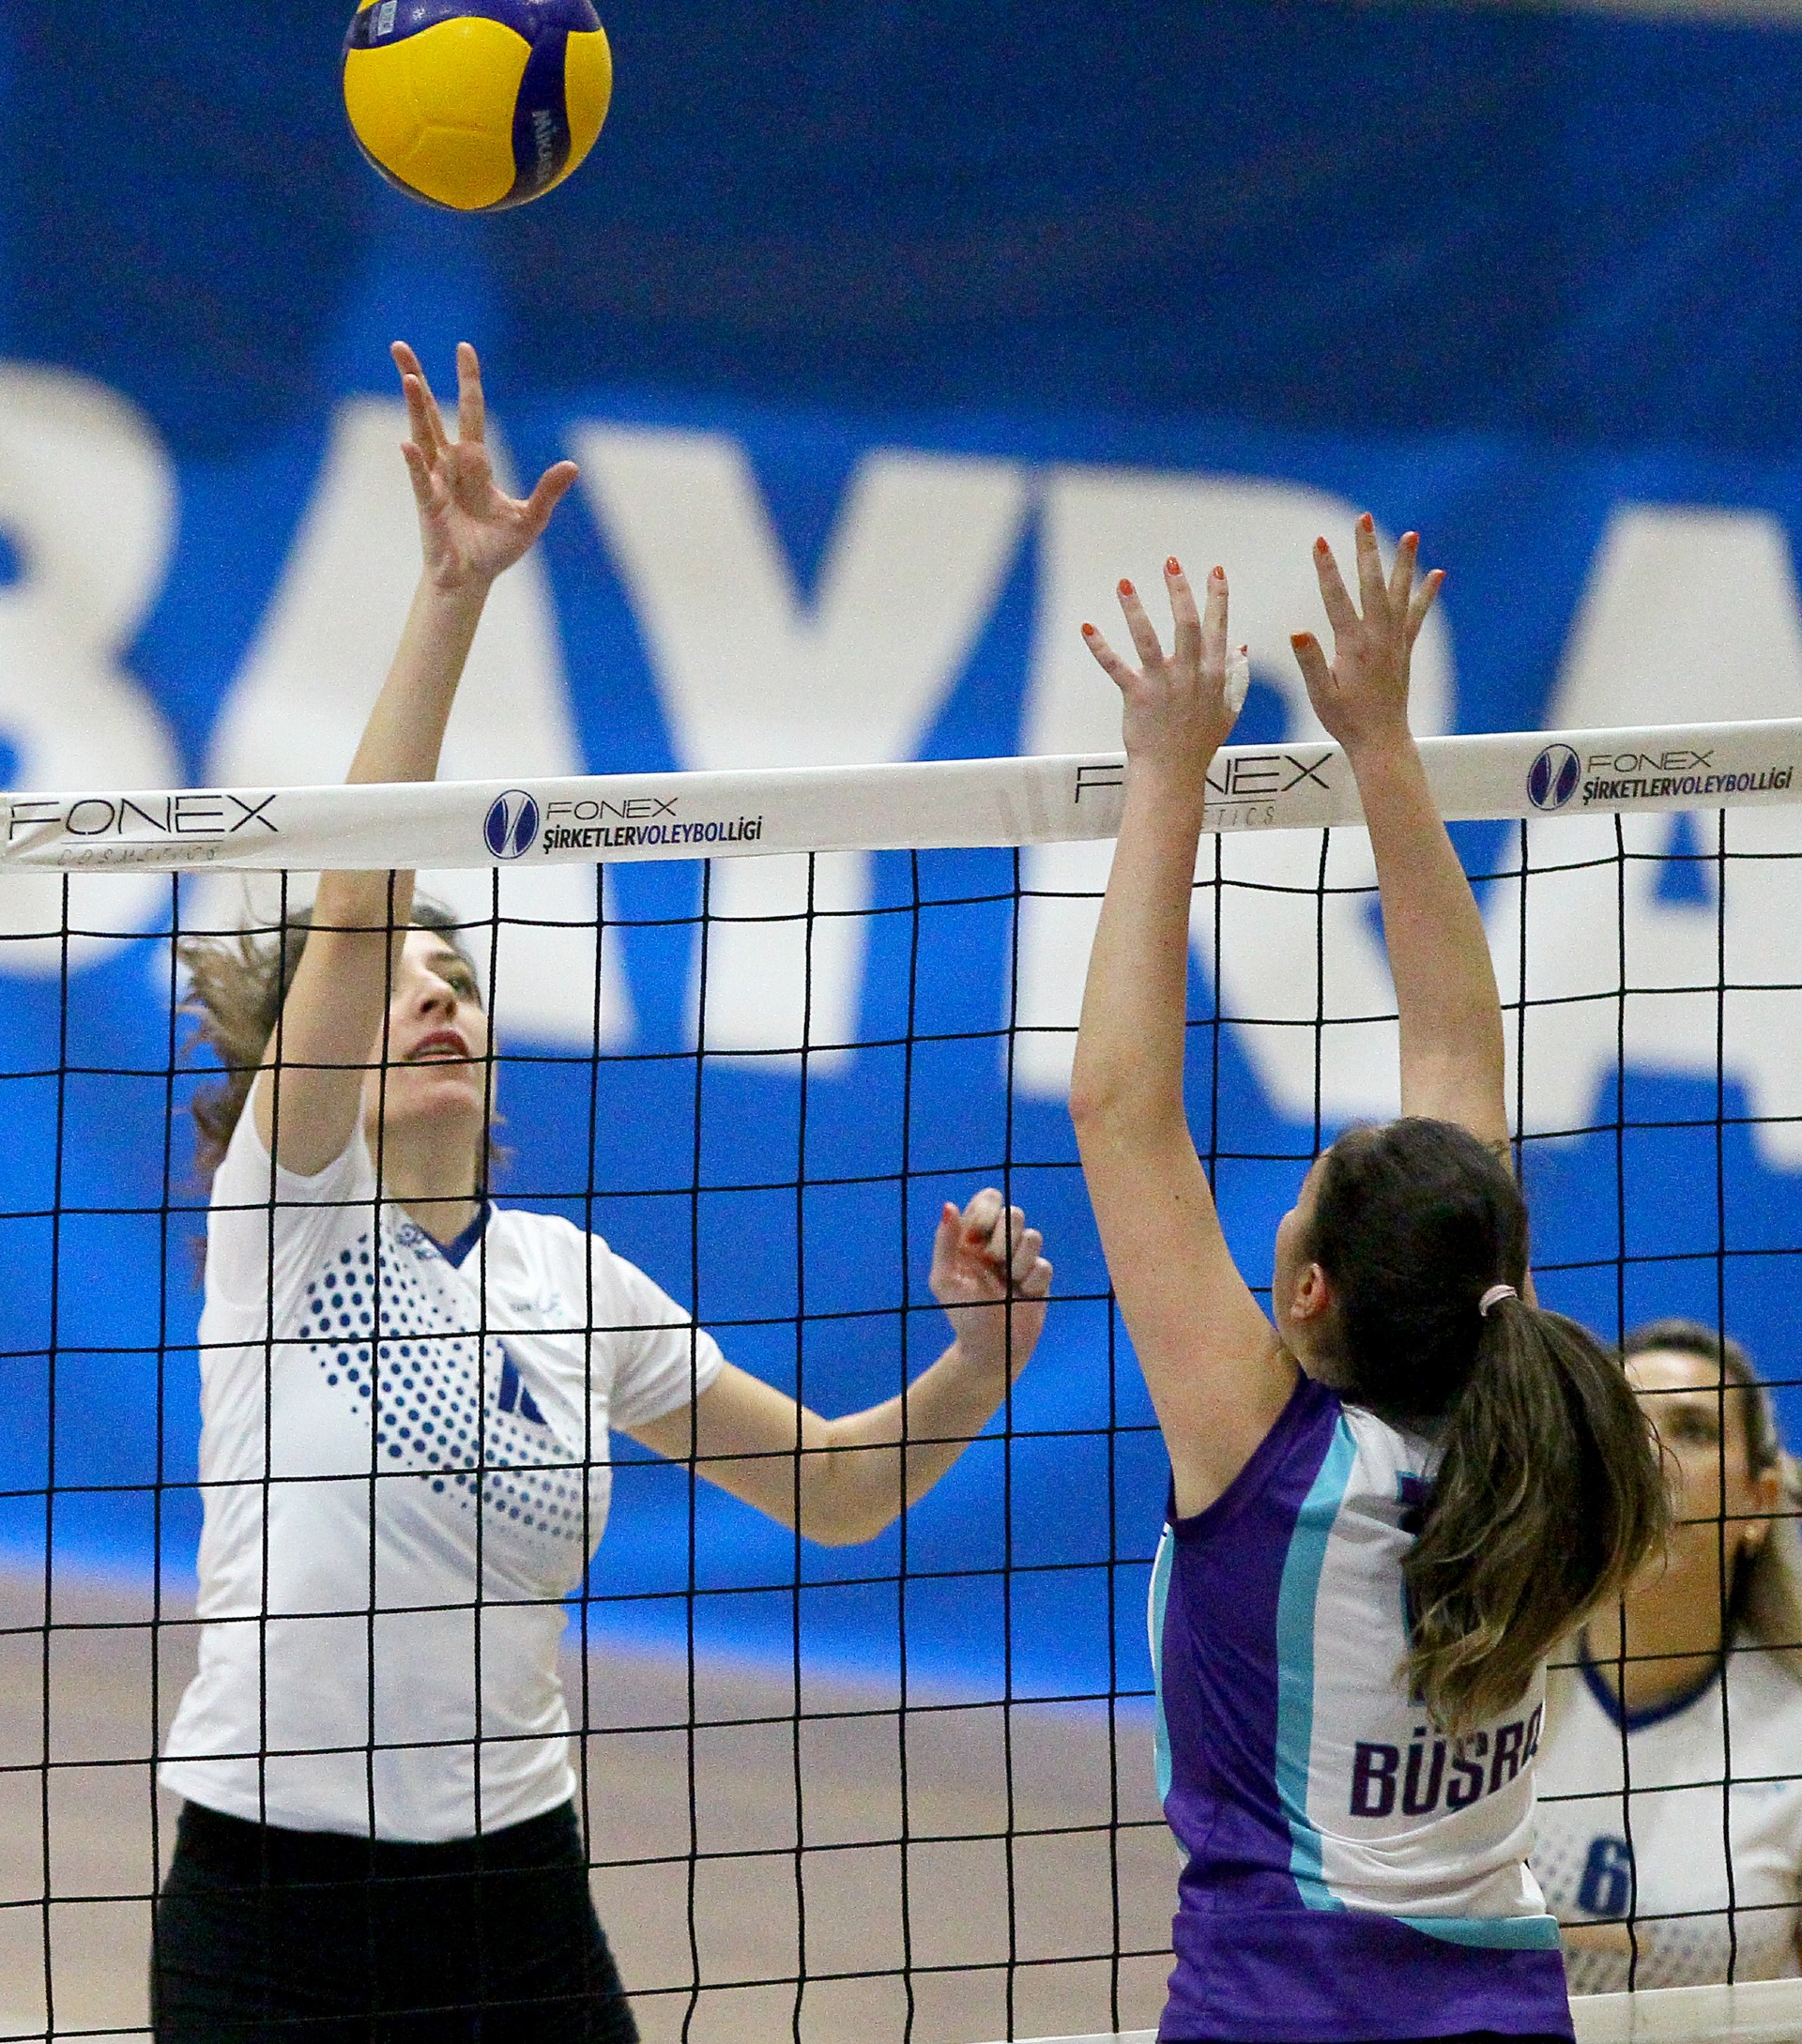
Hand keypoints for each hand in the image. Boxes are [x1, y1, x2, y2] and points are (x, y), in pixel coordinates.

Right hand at [392, 340, 577, 592]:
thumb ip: (548, 492)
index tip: (464, 348)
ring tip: (408, 377)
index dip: (468, 380)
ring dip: (415, 407)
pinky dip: (416, 463)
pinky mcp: (428, 504)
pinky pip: (421, 478)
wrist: (472, 580)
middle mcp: (451, 464)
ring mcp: (436, 480)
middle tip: (399, 346)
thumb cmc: (496, 550)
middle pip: (432, 412)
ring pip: (422, 434)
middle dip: (419, 380)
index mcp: (476, 462)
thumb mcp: (530, 519)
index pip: (471, 411)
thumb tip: (572, 466)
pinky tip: (408, 444)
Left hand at [930, 1188, 1052, 1378]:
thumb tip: (949, 1205)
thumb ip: (944, 1242)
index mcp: (974, 1237)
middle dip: (1004, 1239)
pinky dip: (1031, 1282)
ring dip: (1019, 1261)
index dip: (987, 1212)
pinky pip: (1044, 1265)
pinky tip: (1021, 1295)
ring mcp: (1022, 1259)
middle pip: (1015, 1212)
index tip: (978, 1235)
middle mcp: (999, 1243)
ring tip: (1008, 1283)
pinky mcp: (1040, 1277)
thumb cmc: (963, 1314)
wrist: (991, 1350)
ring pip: (1034, 1236)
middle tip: (993, 1263)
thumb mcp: (944, 1279)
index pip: (988, 1199)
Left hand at [1082, 561, 1241, 779]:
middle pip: (1186, 624)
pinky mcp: (1136, 697)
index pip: (1218, 628)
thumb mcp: (1227, 709)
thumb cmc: (1200, 743)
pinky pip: (1115, 667)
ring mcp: (1163, 685)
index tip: (1215, 570)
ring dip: (1135, 609)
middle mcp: (1190, 675)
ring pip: (1148, 640)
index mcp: (1214, 675)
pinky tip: (1087, 627)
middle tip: (1170, 561)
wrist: (1173, 774)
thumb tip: (1241, 644)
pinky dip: (1100, 648)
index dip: (1217, 597)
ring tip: (1124, 583)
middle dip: (1179, 590)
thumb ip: (1235, 675)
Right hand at [1290, 515, 1442, 758]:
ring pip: (1400, 593)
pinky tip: (1438, 574)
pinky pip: (1417, 615)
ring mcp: (1394, 641)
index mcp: (1353, 647)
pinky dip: (1427, 593)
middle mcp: (1378, 638)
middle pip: (1372, 584)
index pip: (1336, 599)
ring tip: (1411, 534)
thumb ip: (1311, 662)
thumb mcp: (1321, 695)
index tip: (1319, 541)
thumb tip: (1297, 631)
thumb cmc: (1345, 721)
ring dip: (1404, 563)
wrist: (1381, 741)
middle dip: (1366, 550)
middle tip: (1362, 519)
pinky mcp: (1404, 649)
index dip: (1326, 569)